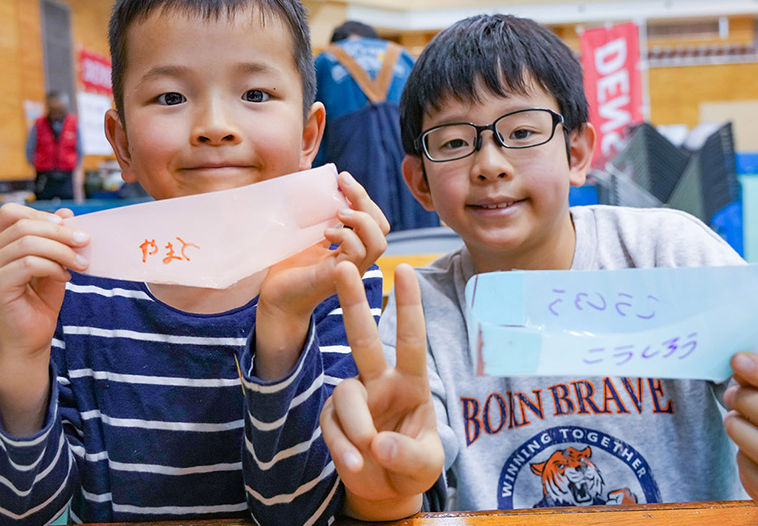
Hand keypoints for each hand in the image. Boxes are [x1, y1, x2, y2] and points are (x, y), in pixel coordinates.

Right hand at [0, 203, 88, 357]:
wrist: (31, 339)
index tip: (69, 227)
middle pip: (24, 225)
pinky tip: (65, 277)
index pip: (12, 213)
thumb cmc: (39, 302)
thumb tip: (67, 213)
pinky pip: (29, 263)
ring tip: (80, 263)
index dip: (41, 215)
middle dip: (60, 232)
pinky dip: (53, 266)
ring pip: (28, 243)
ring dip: (62, 250)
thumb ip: (56, 240)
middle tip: (85, 242)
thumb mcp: (53, 263)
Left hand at [255, 172, 388, 378]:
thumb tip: (310, 176)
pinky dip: (346, 237)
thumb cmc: (287, 266)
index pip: (374, 219)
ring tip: (339, 213)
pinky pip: (358, 254)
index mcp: (352, 246)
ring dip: (361, 220)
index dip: (363, 196)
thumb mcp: (304, 232)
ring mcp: (350, 269)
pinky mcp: (339, 277)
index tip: (342, 178)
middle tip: (343, 186)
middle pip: (382, 227)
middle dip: (366, 200)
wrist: (274, 298)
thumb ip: (315, 212)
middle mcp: (356, 259)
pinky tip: (326, 233)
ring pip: (378, 242)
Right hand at [321, 262, 443, 520]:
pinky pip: (332, 426)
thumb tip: (378, 443)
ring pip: (346, 395)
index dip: (409, 305)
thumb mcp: (425, 464)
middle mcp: (381, 381)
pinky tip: (355, 465)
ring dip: (357, 428)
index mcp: (411, 382)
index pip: (410, 338)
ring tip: (368, 457)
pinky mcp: (333, 418)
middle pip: (364, 337)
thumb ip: (407, 454)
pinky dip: (342, 448)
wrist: (387, 490)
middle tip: (343, 267)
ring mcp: (355, 398)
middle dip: (354, 302)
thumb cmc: (414, 465)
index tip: (406, 269)